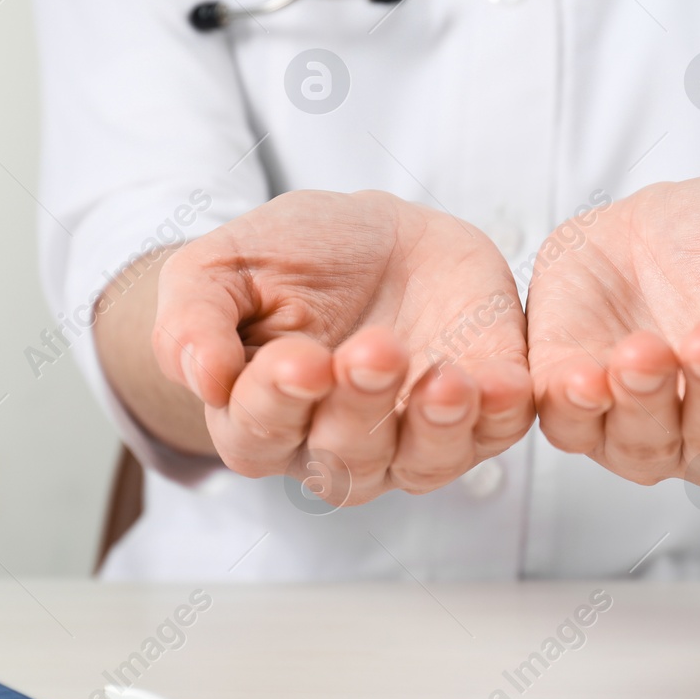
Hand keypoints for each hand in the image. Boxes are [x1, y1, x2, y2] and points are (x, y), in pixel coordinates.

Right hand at [152, 191, 532, 505]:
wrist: (375, 235)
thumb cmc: (292, 257)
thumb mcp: (223, 266)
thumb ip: (194, 319)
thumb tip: (199, 376)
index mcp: (262, 417)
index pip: (260, 434)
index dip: (278, 402)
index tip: (300, 360)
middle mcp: (337, 447)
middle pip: (346, 459)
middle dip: (361, 407)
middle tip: (375, 349)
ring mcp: (413, 438)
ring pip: (425, 463)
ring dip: (438, 428)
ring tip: (446, 379)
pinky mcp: (480, 414)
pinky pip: (496, 433)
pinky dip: (503, 414)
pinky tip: (505, 384)